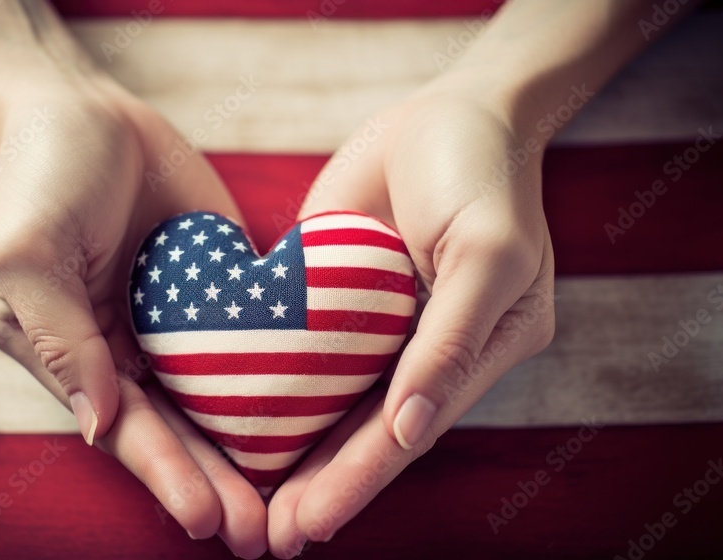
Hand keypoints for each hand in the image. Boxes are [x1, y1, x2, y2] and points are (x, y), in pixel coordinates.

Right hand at [0, 76, 266, 556]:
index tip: (207, 517)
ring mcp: (178, 325)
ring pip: (221, 400)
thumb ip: (57, 338)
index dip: (167, 475)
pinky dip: (278, 382)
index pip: (125, 429)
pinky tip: (314, 418)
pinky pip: (253, 342)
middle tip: (262, 533)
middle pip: (179, 430)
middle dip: (218, 482)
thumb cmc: (41, 177)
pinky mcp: (222, 293)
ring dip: (253, 452)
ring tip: (291, 504)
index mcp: (71, 356)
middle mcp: (126, 353)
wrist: (87, 109)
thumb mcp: (29, 253)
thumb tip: (97, 423)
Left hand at [267, 84, 554, 555]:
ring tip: (251, 507)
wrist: (451, 108)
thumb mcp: (486, 253)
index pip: (408, 431)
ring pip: (329, 400)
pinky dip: (274, 385)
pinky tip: (235, 420)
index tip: (311, 523)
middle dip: (319, 484)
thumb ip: (453, 343)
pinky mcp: (334, 294)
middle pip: (364, 429)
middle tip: (272, 537)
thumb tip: (411, 429)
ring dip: (291, 451)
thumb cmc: (484, 175)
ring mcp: (376, 325)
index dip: (359, 480)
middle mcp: (421, 351)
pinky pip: (300, 345)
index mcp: (473, 354)